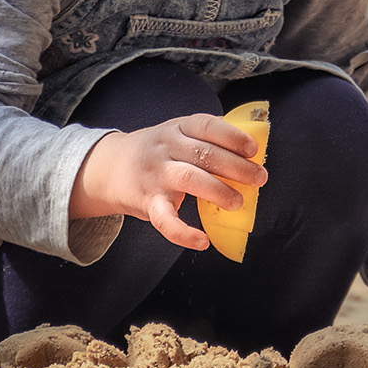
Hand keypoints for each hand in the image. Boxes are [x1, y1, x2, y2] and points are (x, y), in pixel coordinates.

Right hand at [68, 113, 267, 250]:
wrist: (108, 168)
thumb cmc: (157, 151)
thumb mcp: (177, 132)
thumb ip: (207, 137)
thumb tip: (252, 148)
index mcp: (178, 127)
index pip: (207, 125)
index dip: (232, 136)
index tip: (253, 149)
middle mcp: (165, 148)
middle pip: (204, 154)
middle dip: (236, 167)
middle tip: (259, 178)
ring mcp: (155, 175)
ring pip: (189, 179)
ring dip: (217, 190)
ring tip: (238, 202)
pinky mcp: (147, 202)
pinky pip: (165, 219)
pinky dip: (184, 233)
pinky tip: (202, 242)